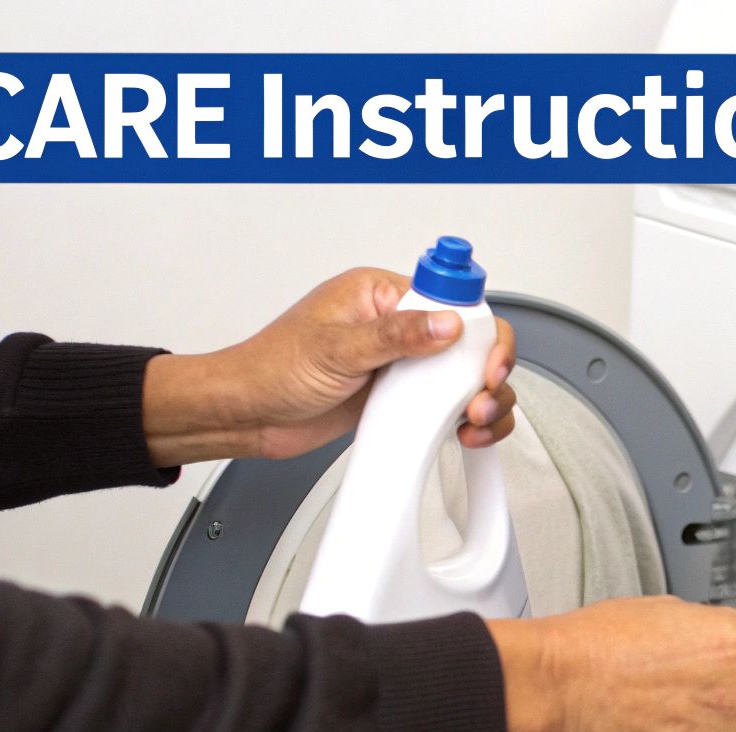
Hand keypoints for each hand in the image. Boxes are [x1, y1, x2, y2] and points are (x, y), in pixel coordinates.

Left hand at [142, 268, 516, 465]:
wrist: (247, 415)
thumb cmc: (271, 369)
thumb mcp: (335, 348)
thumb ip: (395, 336)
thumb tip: (446, 323)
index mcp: (383, 294)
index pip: (455, 299)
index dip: (481, 330)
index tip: (486, 362)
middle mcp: (399, 326)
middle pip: (473, 340)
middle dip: (488, 373)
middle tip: (478, 402)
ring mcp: (403, 363)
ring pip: (468, 375)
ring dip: (483, 400)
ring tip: (472, 422)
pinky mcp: (401, 397)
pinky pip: (447, 404)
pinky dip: (465, 420)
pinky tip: (462, 433)